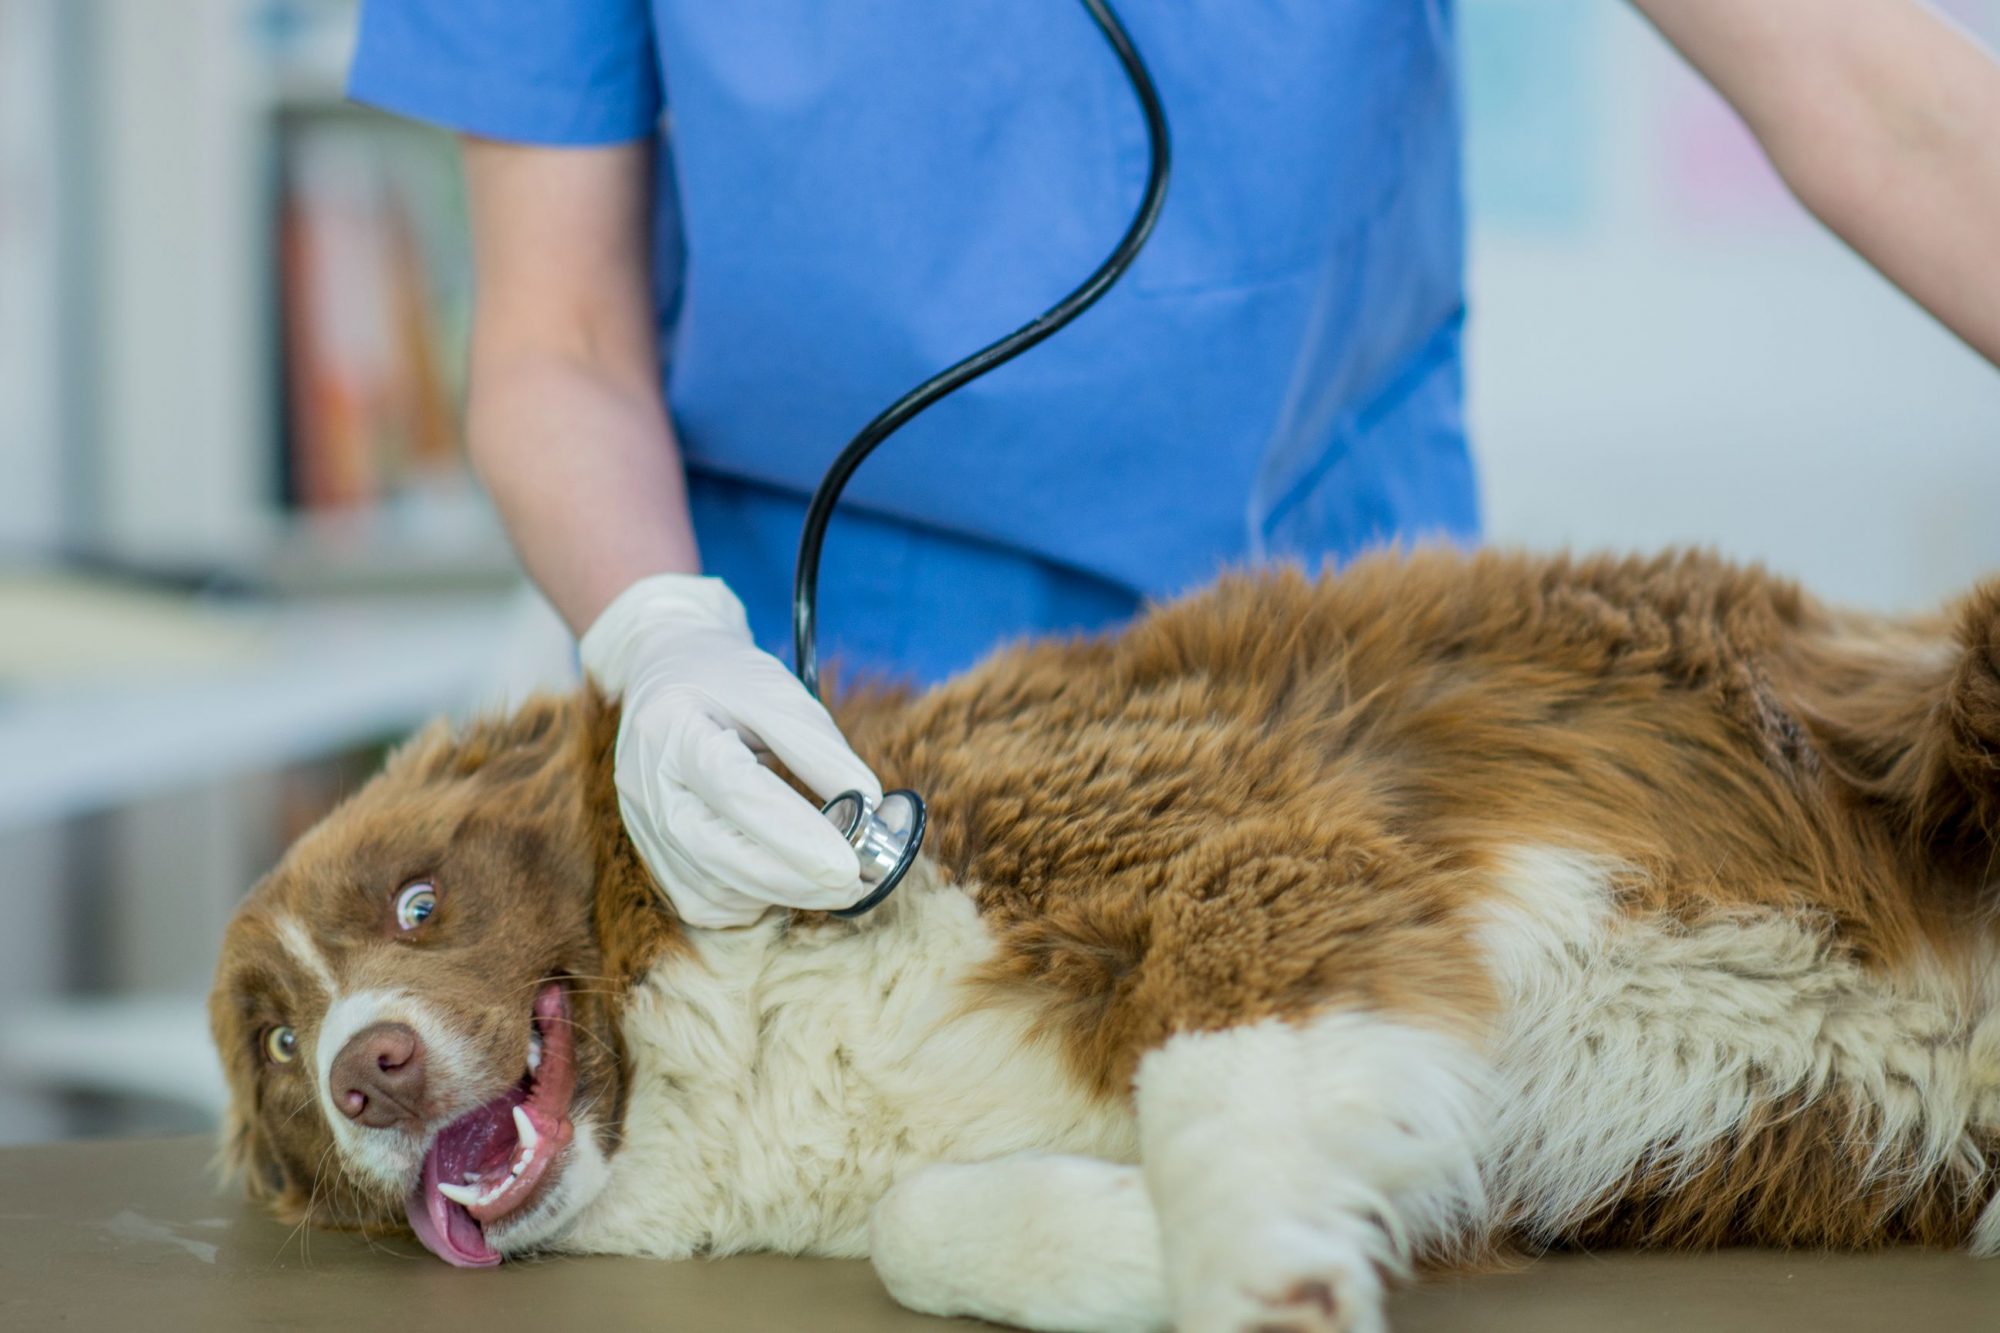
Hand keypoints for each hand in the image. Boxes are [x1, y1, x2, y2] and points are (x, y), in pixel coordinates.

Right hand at [579, 575, 879, 926]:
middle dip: (793, 880)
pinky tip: (785, 878)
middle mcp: (647, 785)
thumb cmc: (725, 678)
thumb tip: (869, 805)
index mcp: (673, 728)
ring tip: (832, 878)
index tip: (848, 864)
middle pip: (717, 852)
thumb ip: (819, 747)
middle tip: (855, 884)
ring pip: (713, 888)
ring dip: (780, 893)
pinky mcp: (653, 856)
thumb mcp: (776, 690)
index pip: (735, 790)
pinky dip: (753, 900)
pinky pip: (705, 902)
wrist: (664, 673)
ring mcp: (643, 826)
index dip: (793, 834)